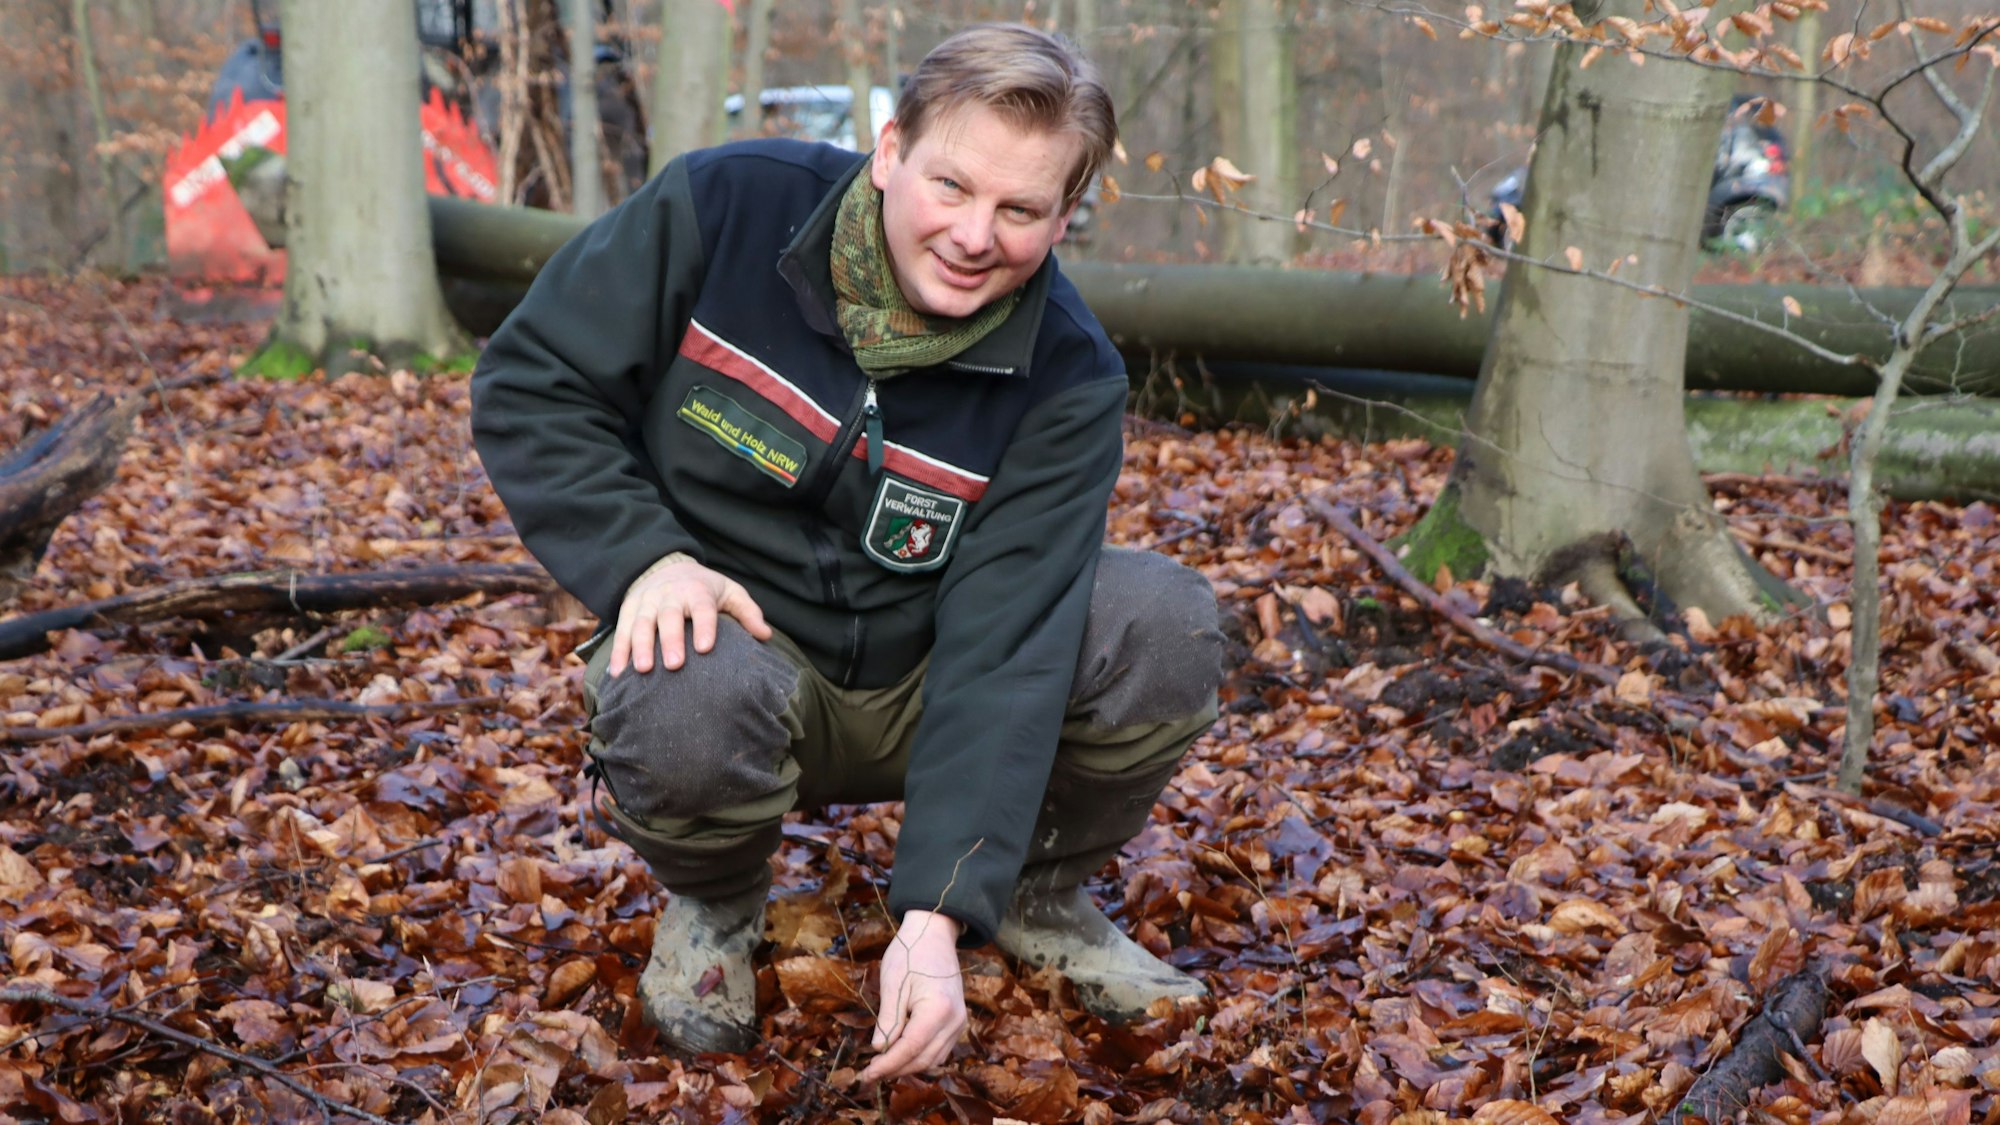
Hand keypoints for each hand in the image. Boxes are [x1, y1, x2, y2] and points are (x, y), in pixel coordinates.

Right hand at [609, 553, 770, 675]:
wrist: (666, 567)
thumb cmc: (704, 588)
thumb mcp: (729, 591)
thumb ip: (748, 612)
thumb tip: (766, 635)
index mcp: (697, 591)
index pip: (702, 608)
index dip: (704, 627)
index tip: (705, 648)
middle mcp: (670, 595)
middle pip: (668, 617)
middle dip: (670, 640)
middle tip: (674, 665)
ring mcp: (646, 602)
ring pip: (641, 624)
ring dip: (639, 647)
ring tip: (642, 670)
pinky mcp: (628, 609)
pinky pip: (622, 631)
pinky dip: (619, 651)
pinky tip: (617, 673)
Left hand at [859, 910, 965, 1082]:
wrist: (934, 934)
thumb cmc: (910, 953)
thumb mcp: (892, 984)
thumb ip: (888, 1019)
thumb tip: (879, 1049)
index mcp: (938, 1009)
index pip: (911, 1048)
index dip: (888, 1065)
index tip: (867, 1075)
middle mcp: (954, 1020)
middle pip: (924, 1059)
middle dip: (896, 1069)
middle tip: (870, 1074)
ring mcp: (959, 1022)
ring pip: (934, 1059)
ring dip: (909, 1066)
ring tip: (883, 1067)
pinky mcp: (957, 1021)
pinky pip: (940, 1049)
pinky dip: (921, 1056)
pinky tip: (901, 1055)